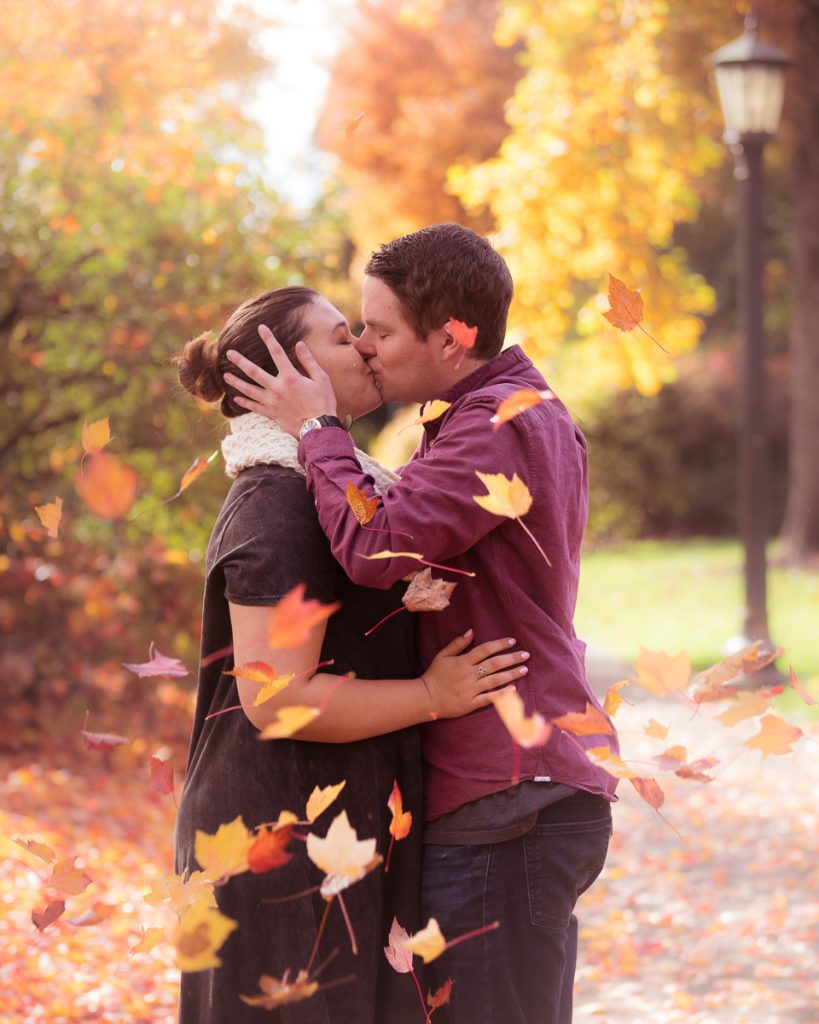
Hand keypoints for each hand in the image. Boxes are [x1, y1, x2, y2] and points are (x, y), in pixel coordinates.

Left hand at [223, 325, 337, 436]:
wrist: (319, 427)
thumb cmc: (323, 402)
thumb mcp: (321, 378)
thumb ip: (308, 361)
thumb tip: (299, 344)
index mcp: (290, 377)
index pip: (277, 353)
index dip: (269, 339)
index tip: (261, 328)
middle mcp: (277, 388)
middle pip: (254, 372)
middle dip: (240, 361)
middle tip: (228, 353)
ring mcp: (272, 402)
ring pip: (249, 390)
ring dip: (236, 382)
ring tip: (225, 376)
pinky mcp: (272, 414)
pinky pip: (254, 407)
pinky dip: (244, 403)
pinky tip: (236, 399)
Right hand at [420, 629, 528, 718]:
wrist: (425, 698)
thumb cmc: (434, 675)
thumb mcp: (442, 656)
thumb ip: (457, 643)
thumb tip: (471, 631)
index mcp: (462, 661)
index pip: (485, 650)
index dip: (499, 644)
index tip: (512, 641)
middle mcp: (469, 674)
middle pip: (494, 664)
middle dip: (511, 658)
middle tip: (526, 655)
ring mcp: (471, 689)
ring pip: (495, 680)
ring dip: (511, 674)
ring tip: (524, 669)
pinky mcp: (471, 703)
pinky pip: (489, 698)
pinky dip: (501, 694)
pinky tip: (513, 689)